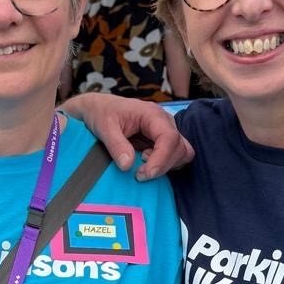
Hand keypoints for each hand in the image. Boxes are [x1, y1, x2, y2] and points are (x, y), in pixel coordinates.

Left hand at [64, 95, 193, 179]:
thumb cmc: (102, 114)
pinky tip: (144, 162)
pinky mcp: (163, 140)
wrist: (100, 109)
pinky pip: (175, 156)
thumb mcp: (104, 128)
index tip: (143, 174)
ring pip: (183, 152)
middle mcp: (164, 121)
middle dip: (162, 166)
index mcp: (152, 114)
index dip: (161, 159)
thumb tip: (128, 166)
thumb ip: (116, 146)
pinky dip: (164, 164)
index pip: (169, 138)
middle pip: (180, 148)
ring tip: (142, 165)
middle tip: (138, 174)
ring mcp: (166, 131)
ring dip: (166, 165)